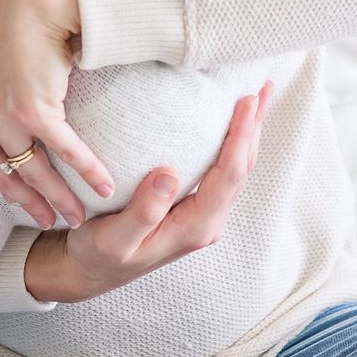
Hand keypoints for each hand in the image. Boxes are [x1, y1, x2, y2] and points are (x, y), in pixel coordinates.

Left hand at [0, 0, 109, 230]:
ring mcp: (0, 118)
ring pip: (35, 172)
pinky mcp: (33, 112)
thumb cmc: (8, 16)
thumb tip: (5, 103)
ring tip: (79, 216)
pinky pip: (65, 153)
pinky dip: (88, 172)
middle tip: (50, 221)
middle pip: (4, 177)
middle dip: (30, 204)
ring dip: (60, 199)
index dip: (2, 183)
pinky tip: (105, 185)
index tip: (21, 196)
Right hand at [26, 81, 273, 301]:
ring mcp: (203, 215)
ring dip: (247, 132)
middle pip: (242, 168)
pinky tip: (227, 122)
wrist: (93, 271)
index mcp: (195, 227)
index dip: (241, 136)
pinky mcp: (194, 207)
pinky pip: (221, 170)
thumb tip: (169, 175)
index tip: (246, 101)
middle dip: (254, 127)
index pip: (229, 175)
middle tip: (262, 85)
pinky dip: (231, 141)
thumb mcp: (114, 238)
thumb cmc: (99, 255)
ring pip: (236, 168)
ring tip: (255, 96)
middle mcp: (207, 221)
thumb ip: (143, 212)